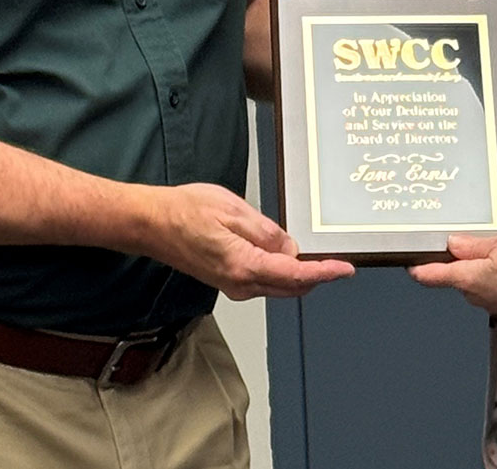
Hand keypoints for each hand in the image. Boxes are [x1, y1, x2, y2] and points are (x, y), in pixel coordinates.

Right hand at [154, 183, 352, 299]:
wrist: (151, 223)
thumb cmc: (185, 212)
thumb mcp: (234, 210)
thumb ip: (267, 233)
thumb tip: (292, 249)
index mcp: (244, 266)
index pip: (295, 276)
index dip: (324, 273)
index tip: (345, 269)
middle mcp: (240, 283)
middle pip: (291, 287)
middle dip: (317, 275)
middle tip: (336, 258)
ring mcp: (233, 285)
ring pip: (279, 286)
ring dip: (299, 273)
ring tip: (315, 252)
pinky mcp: (228, 280)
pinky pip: (264, 280)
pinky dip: (281, 271)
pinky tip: (285, 253)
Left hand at [409, 233, 496, 321]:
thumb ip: (474, 244)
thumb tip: (452, 244)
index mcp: (467, 279)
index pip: (430, 276)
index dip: (416, 266)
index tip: (408, 258)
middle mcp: (474, 294)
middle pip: (456, 271)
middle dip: (464, 251)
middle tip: (478, 230)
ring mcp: (491, 300)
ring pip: (478, 272)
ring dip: (489, 254)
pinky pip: (496, 278)